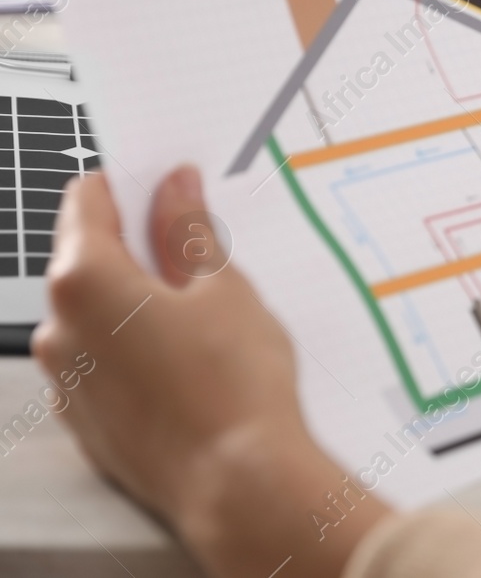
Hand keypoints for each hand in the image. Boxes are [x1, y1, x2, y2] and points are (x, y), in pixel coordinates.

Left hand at [31, 168, 390, 577]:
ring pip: (97, 315)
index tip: (169, 183)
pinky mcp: (86, 422)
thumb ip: (189, 232)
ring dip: (140, 301)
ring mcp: (65, 382)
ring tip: (208, 316)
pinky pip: (104, 364)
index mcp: (85, 281)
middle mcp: (56, 329)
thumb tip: (174, 188)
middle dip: (141, 246)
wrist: (238, 484)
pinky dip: (137, 350)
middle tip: (204, 251)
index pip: (88, 201)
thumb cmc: (234, 384)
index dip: (133, 184)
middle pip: (89, 258)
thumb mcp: (223, 288)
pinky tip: (192, 362)